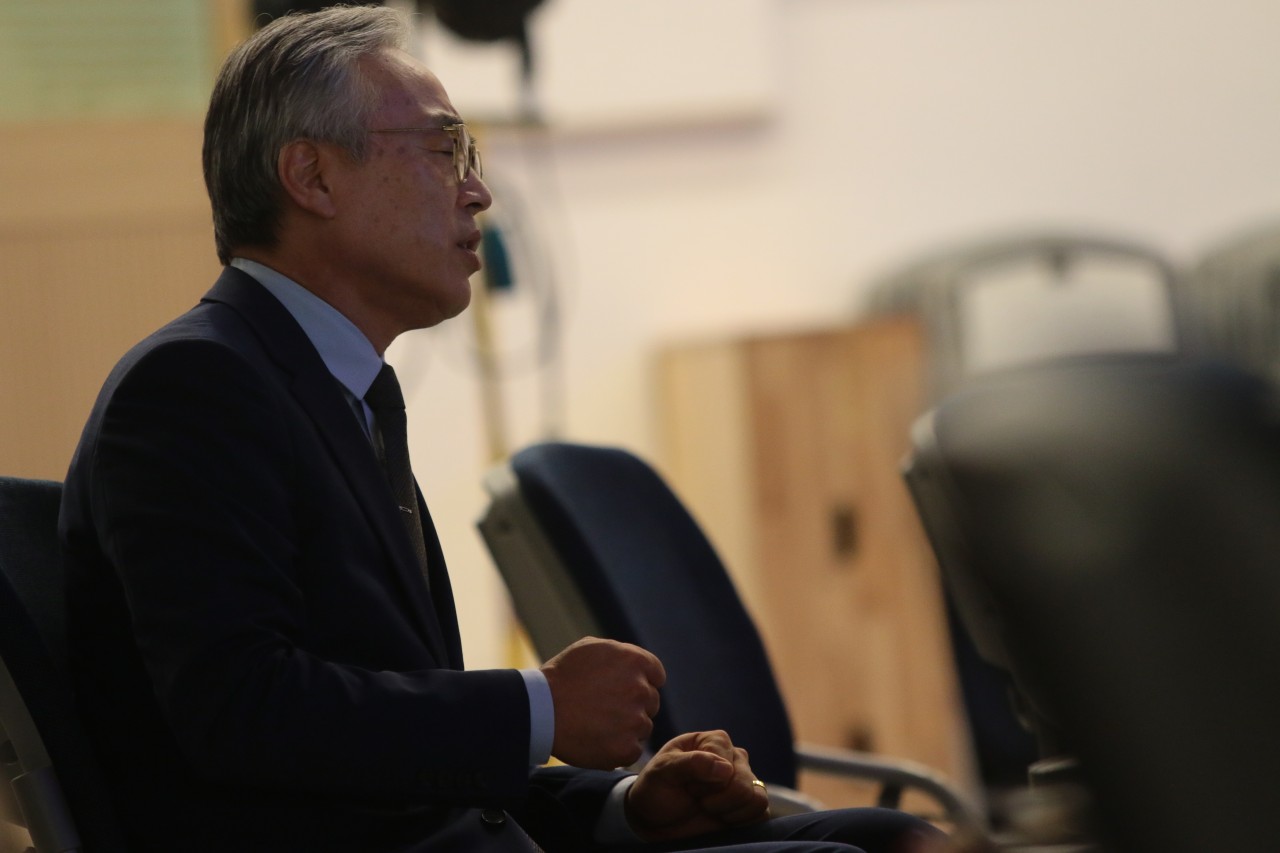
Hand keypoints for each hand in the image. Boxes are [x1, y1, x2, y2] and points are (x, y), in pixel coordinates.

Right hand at [540, 637, 665, 768]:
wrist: (540, 709)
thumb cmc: (561, 676)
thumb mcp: (590, 648)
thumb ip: (620, 653)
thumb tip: (636, 664)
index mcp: (635, 662)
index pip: (656, 675)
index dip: (641, 682)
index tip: (624, 690)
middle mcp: (640, 690)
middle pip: (651, 702)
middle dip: (634, 705)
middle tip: (606, 709)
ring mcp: (635, 721)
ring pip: (643, 727)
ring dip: (627, 727)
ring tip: (598, 725)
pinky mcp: (626, 748)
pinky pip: (633, 749)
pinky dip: (619, 748)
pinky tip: (598, 740)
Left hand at [625, 730, 769, 841]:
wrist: (656, 820)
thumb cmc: (656, 789)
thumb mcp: (662, 772)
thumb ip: (690, 764)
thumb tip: (726, 769)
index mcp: (714, 741)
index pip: (725, 765)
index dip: (704, 783)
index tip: (686, 785)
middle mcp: (734, 757)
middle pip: (743, 783)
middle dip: (716, 800)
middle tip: (697, 799)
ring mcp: (744, 780)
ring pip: (757, 799)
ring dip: (729, 812)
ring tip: (709, 809)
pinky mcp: (749, 804)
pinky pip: (762, 813)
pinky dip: (741, 821)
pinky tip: (722, 818)